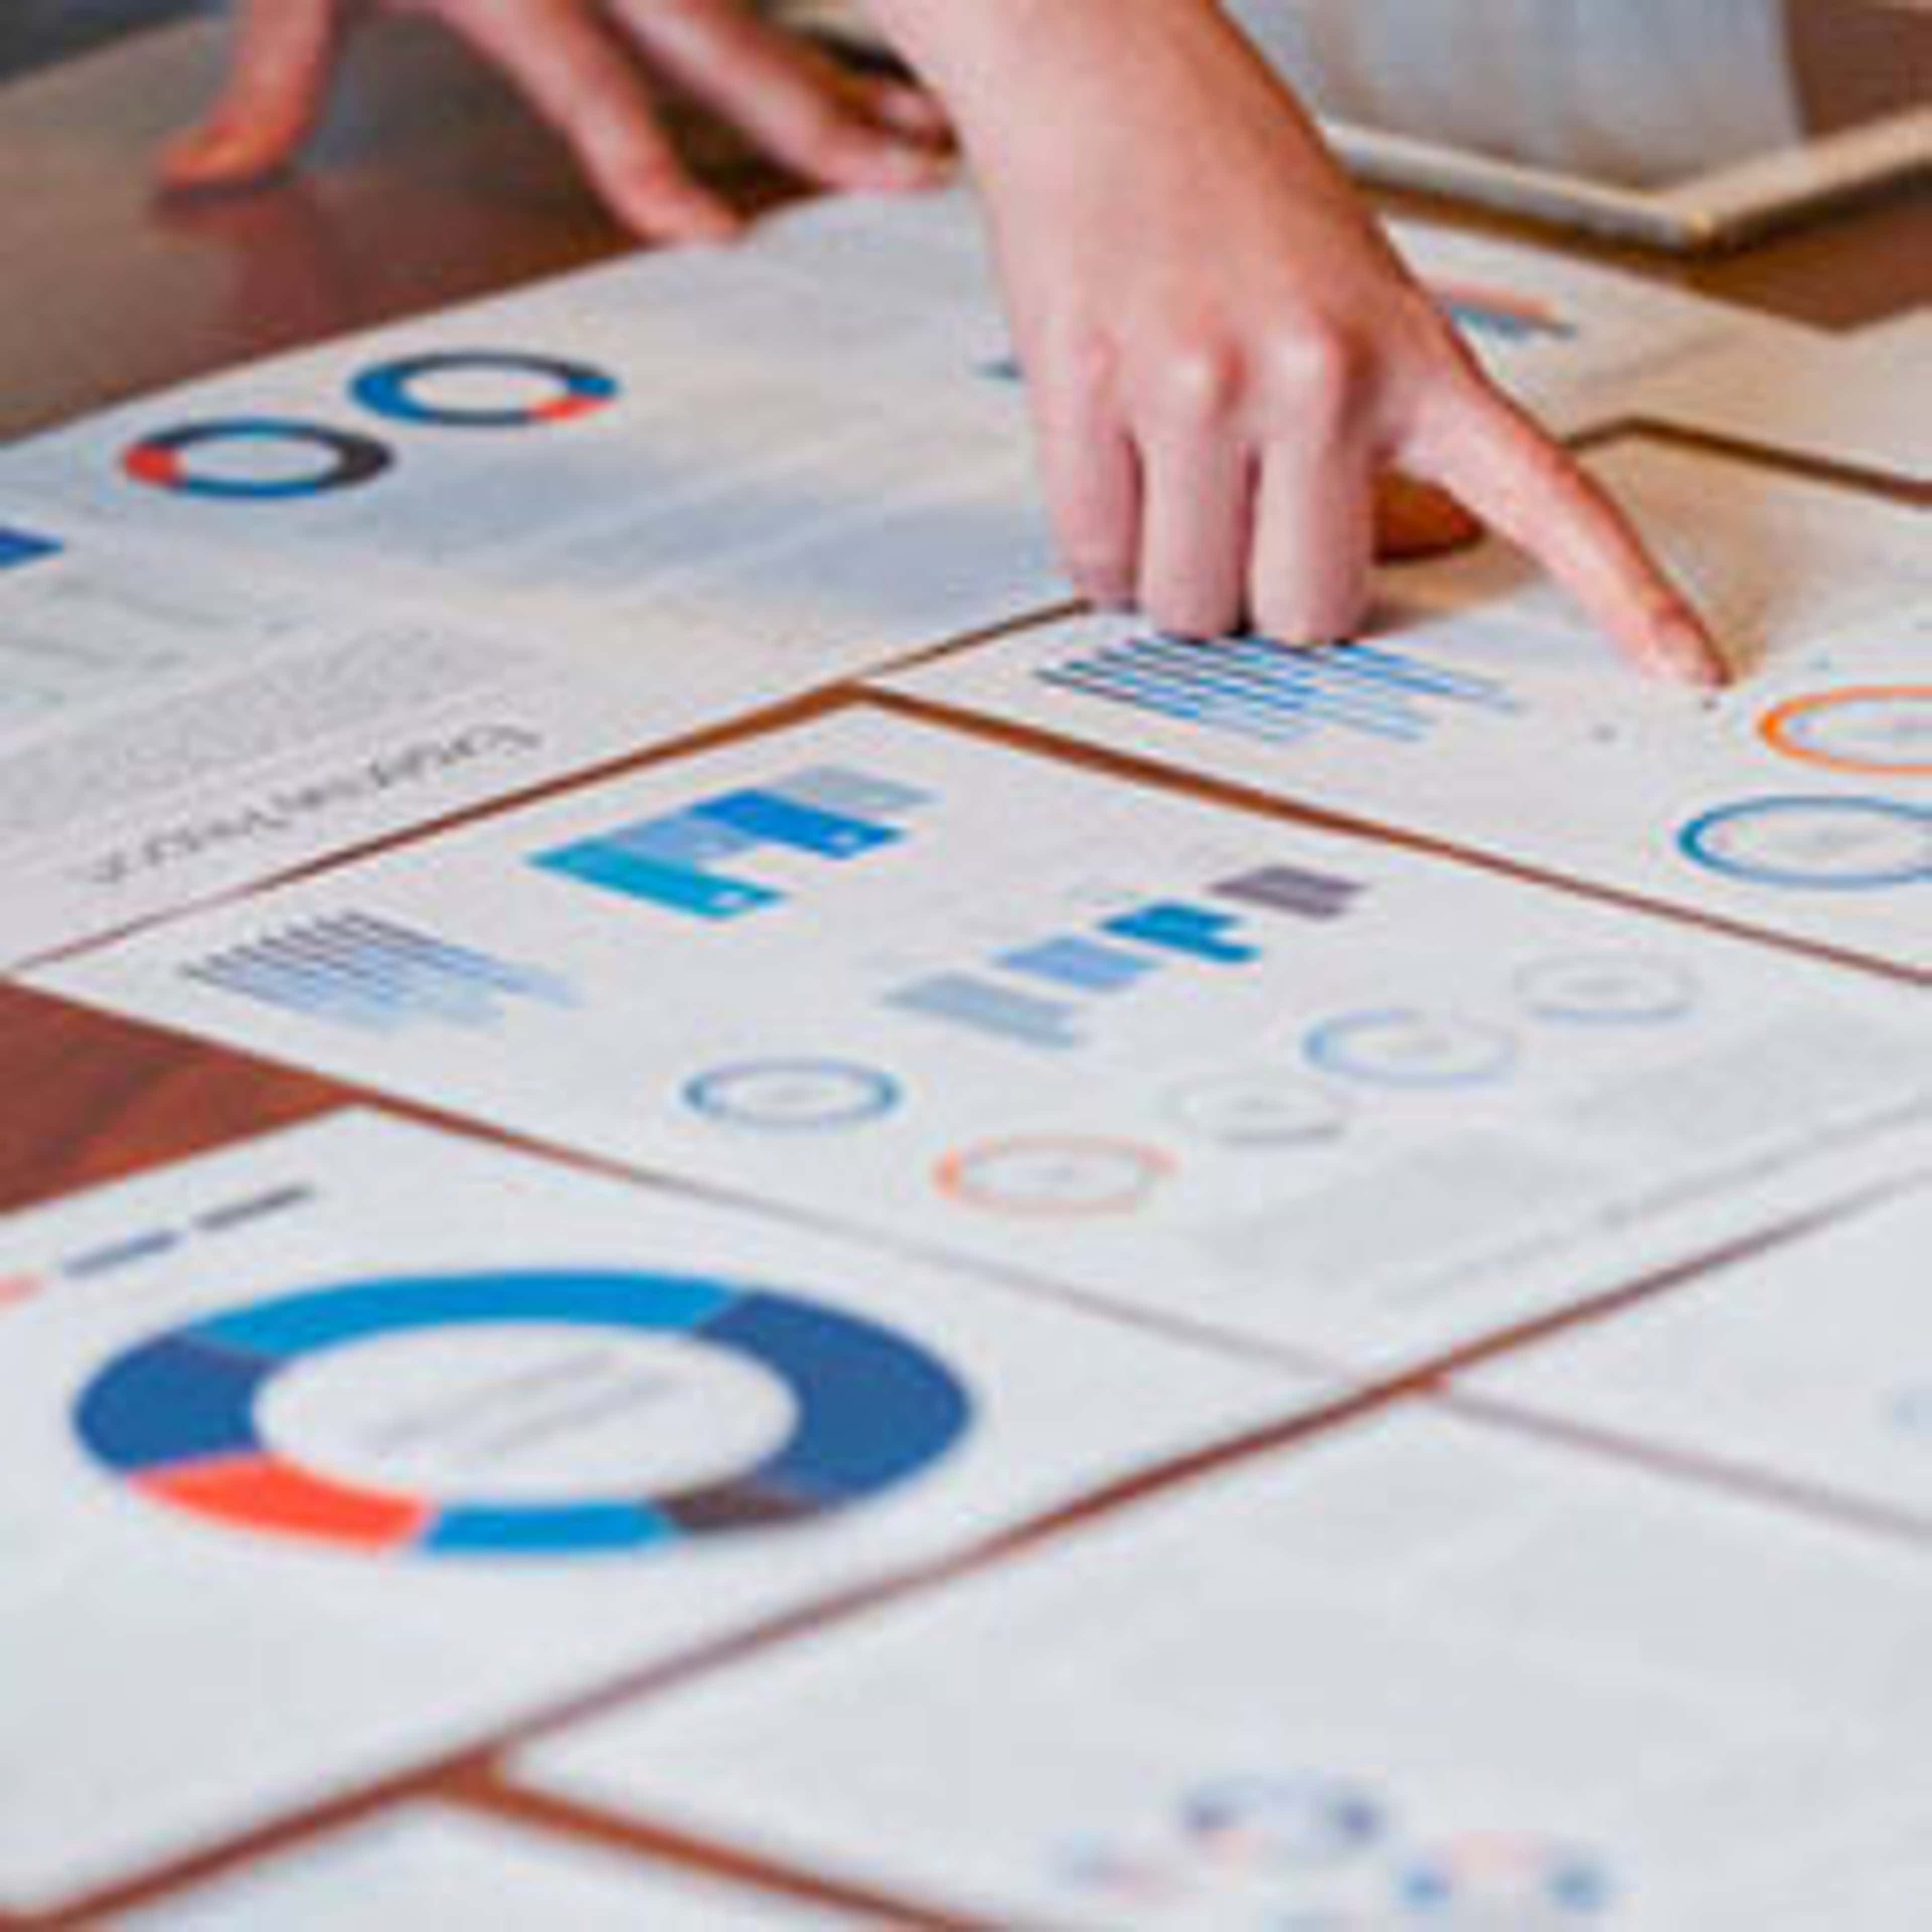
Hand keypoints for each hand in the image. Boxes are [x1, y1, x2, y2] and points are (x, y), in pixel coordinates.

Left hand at [162, 0, 952, 242]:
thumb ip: (277, 74)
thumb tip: (206, 178)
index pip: (590, 82)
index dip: (646, 161)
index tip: (709, 230)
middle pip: (719, 34)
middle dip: (816, 115)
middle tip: (908, 173)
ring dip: (851, 65)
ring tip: (926, 127)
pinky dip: (835, 15)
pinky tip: (905, 52)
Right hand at [875, 0, 1724, 682]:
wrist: (1106, 71)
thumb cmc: (1232, 184)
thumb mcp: (1359, 297)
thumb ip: (1387, 433)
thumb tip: (1395, 555)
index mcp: (1412, 354)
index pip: (1545, 497)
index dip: (1623, 597)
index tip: (1689, 672)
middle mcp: (1316, 375)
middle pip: (1309, 615)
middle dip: (1268, 591)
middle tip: (1250, 517)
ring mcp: (1198, 389)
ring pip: (1194, 606)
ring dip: (1177, 574)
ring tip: (1174, 476)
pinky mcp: (1089, 395)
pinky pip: (1099, 563)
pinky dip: (1104, 551)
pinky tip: (1119, 471)